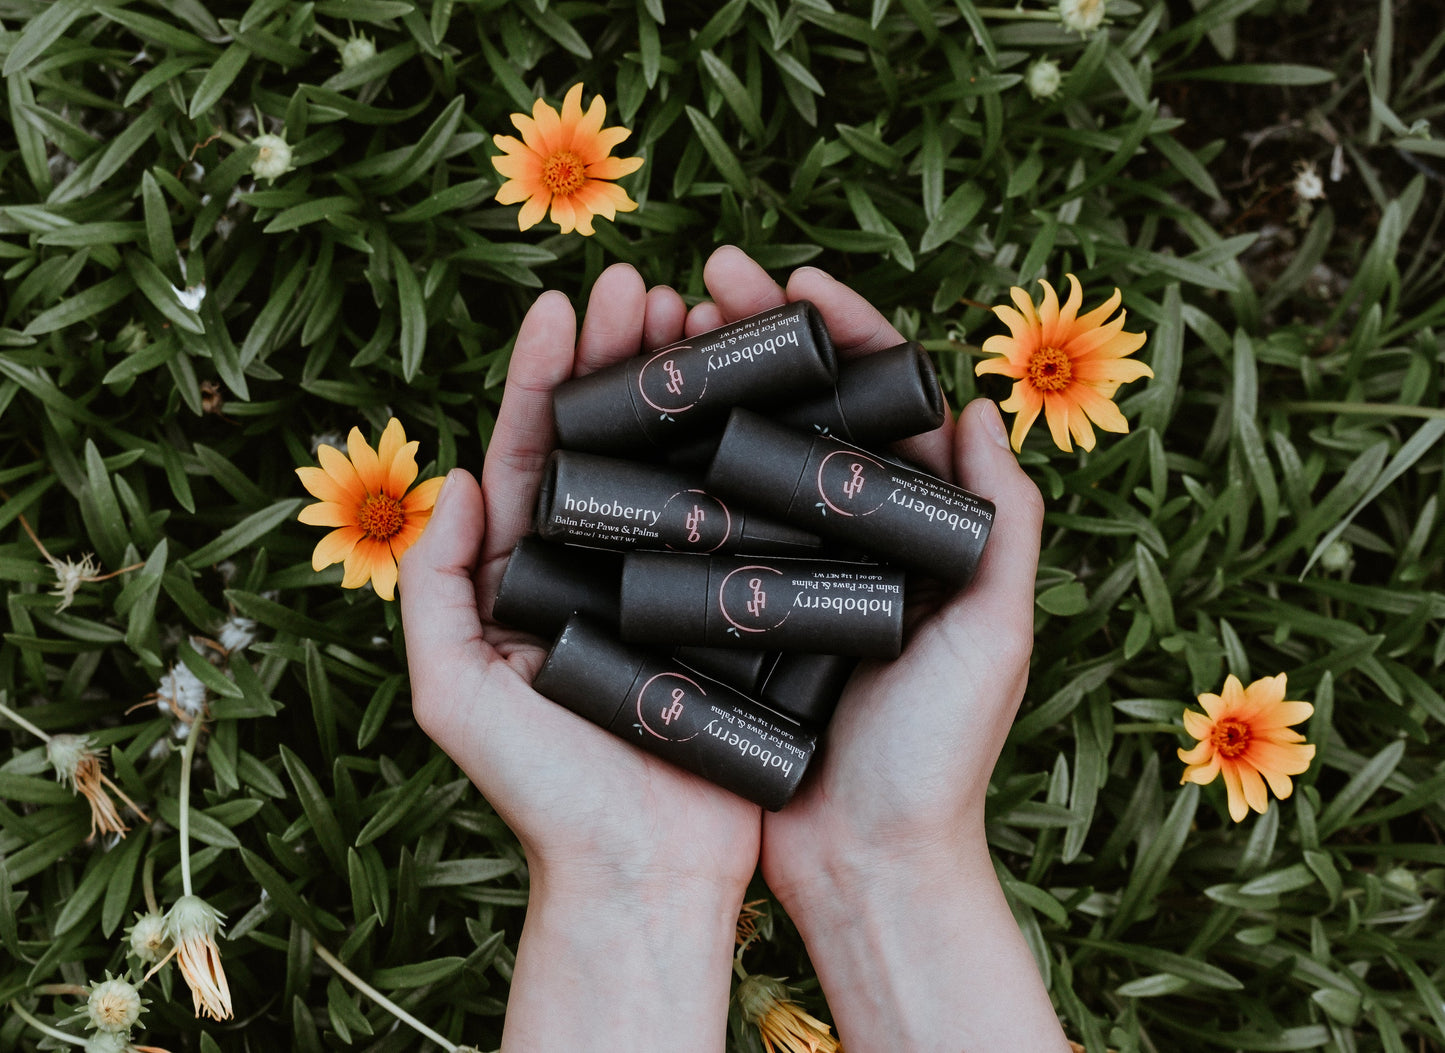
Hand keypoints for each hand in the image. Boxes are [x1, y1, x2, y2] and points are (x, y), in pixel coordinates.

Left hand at [398, 264, 760, 1049]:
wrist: (645, 876)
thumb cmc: (544, 797)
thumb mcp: (455, 694)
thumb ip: (439, 589)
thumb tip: (459, 478)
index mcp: (532, 578)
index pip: (534, 455)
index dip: (544, 375)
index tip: (563, 302)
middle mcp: (603, 569)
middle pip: (611, 442)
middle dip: (622, 358)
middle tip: (646, 285)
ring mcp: (672, 586)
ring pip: (681, 466)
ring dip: (689, 389)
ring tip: (705, 317)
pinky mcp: (734, 612)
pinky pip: (741, 522)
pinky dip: (752, 459)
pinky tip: (771, 403)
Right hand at [686, 247, 1068, 1050]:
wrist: (861, 865)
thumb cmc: (935, 758)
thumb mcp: (992, 636)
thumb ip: (1002, 528)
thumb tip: (982, 408)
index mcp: (907, 531)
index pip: (875, 403)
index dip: (840, 331)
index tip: (792, 278)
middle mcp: (835, 542)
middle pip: (791, 412)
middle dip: (748, 338)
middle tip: (698, 280)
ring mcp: (774, 576)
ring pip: (729, 458)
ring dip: (694, 389)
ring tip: (648, 329)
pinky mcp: (720, 618)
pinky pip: (687, 531)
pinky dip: (656, 476)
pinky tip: (616, 432)